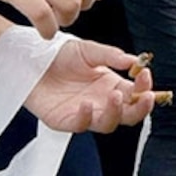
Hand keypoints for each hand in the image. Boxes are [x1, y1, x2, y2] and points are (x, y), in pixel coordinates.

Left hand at [25, 37, 153, 133]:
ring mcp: (84, 114)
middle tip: (146, 96)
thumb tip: (135, 61)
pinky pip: (80, 125)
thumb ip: (111, 55)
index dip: (145, 88)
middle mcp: (101, 102)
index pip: (136, 94)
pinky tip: (86, 104)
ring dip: (116, 113)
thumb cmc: (58, 55)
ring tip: (115, 96)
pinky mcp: (65, 120)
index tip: (145, 75)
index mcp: (110, 85)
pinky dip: (86, 117)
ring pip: (108, 124)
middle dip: (141, 108)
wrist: (29, 60)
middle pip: (129, 115)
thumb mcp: (87, 50)